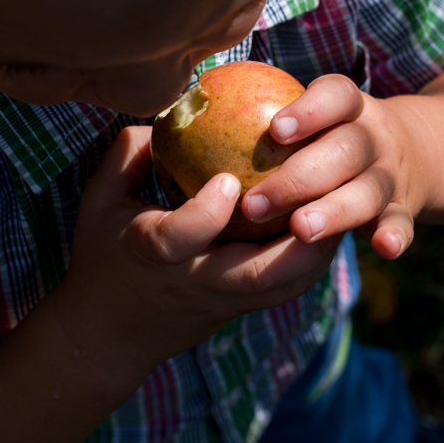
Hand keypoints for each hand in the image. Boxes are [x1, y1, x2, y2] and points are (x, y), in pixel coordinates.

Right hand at [55, 126, 342, 380]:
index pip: (179, 240)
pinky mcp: (241, 309)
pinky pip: (287, 286)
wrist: (109, 335)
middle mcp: (194, 283)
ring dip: (319, 247)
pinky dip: (314, 254)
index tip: (228, 180)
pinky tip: (331, 215)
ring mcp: (222, 301)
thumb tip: (175, 107)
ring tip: (343, 198)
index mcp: (150, 255)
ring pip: (284, 286)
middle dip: (301, 240)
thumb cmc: (102, 253)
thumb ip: (131, 152)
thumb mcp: (99, 199)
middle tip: (329, 189)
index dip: (206, 214)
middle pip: (258, 277)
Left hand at [235, 74, 430, 260]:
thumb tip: (175, 109)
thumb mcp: (311, 114)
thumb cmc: (325, 135)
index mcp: (347, 107)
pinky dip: (395, 235)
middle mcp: (373, 136)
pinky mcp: (400, 210)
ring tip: (301, 230)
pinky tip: (384, 249)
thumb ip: (252, 114)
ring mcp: (390, 174)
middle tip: (255, 205)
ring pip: (369, 192)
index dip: (310, 110)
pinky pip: (400, 224)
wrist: (407, 153)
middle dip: (302, 177)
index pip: (336, 95)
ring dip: (336, 211)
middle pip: (347, 149)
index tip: (274, 130)